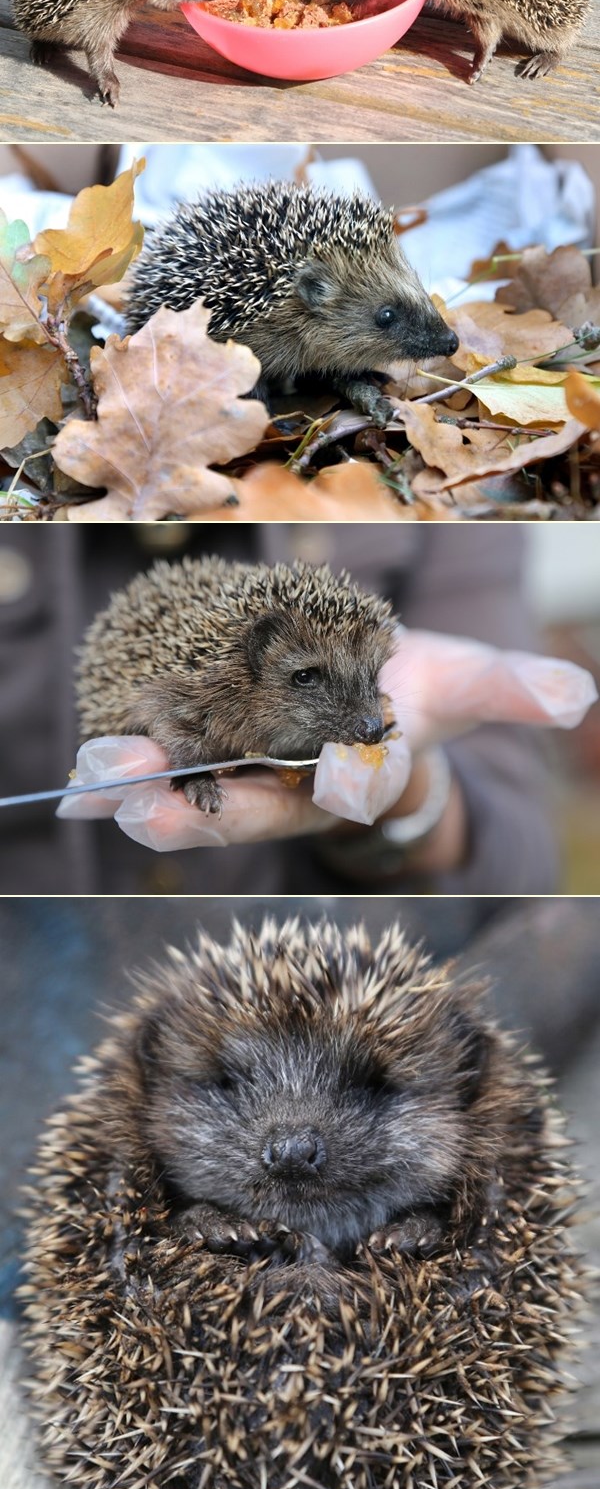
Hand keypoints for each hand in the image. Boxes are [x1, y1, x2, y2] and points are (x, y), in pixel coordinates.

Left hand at [57, 635, 595, 852]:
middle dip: (195, 805)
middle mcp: (294, 785)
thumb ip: (515, 691)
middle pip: (245, 802)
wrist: (359, 706)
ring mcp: (242, 774)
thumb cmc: (412, 697)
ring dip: (140, 789)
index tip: (326, 786)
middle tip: (140, 799)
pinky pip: (158, 764)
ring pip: (188, 792)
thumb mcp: (464, 683)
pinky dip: (121, 771)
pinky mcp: (203, 749)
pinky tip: (76, 774)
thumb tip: (583, 698)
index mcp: (354, 773)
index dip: (333, 786)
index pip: (342, 786)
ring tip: (95, 780)